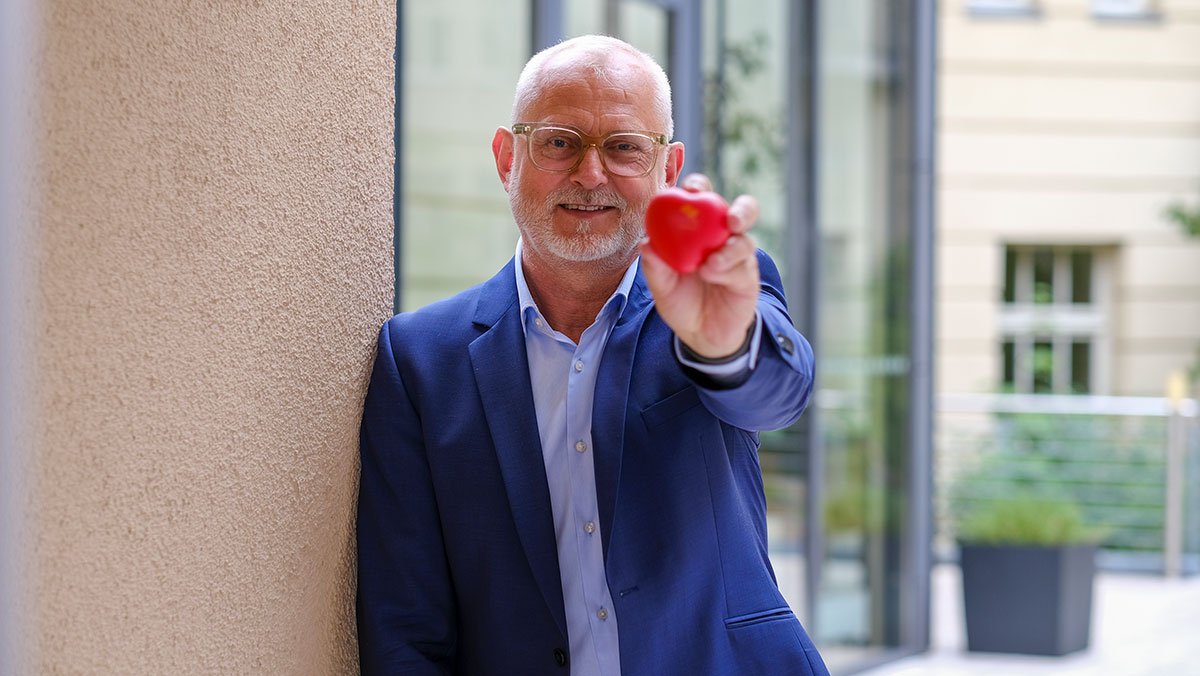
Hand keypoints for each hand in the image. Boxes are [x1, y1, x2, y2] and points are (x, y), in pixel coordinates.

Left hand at [639, 173, 759, 358]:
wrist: (701, 335)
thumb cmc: (681, 302)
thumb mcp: (662, 286)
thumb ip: (655, 266)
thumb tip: (645, 243)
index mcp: (701, 230)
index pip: (704, 199)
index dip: (699, 188)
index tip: (689, 189)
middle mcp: (724, 238)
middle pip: (741, 211)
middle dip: (740, 210)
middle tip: (730, 219)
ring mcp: (739, 257)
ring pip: (745, 240)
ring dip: (730, 248)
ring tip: (711, 262)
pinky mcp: (748, 277)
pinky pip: (742, 268)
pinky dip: (726, 268)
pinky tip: (711, 274)